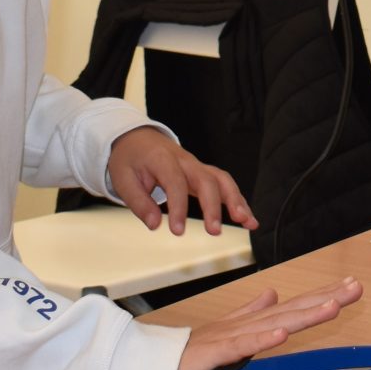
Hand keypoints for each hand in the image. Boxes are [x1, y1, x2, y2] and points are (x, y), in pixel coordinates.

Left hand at [106, 125, 255, 236]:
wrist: (137, 139)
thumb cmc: (130, 158)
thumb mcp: (123, 179)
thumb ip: (139, 203)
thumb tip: (154, 225)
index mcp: (163, 159)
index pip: (175, 183)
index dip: (178, 208)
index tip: (178, 231)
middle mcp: (185, 161)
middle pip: (207, 180)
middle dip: (214, 206)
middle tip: (214, 230)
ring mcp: (197, 166)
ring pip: (222, 180)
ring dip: (236, 201)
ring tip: (246, 222)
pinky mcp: (203, 173)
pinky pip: (224, 184)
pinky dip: (238, 200)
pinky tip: (247, 218)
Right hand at [170, 280, 361, 369]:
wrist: (154, 361)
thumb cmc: (190, 349)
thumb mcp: (228, 330)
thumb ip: (250, 312)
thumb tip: (273, 293)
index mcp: (252, 322)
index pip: (293, 306)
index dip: (322, 296)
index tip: (350, 286)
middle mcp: (247, 325)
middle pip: (292, 310)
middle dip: (326, 298)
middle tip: (356, 288)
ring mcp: (232, 336)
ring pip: (274, 323)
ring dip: (304, 315)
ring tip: (333, 306)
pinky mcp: (216, 351)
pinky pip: (242, 346)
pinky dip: (262, 338)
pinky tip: (282, 332)